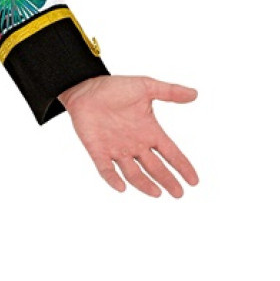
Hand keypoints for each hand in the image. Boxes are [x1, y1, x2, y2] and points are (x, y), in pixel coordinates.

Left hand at [59, 75, 198, 197]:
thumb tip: (194, 94)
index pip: (171, 153)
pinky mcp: (98, 151)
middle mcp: (136, 145)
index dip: (182, 166)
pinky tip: (121, 187)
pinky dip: (112, 179)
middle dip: (167, 180)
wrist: (85, 87)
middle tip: (178, 194)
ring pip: (133, 173)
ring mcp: (117, 150)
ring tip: (157, 193)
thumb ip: (170, 91)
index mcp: (149, 132)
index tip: (194, 181)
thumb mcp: (146, 86)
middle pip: (155, 168)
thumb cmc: (115, 87)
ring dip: (144, 184)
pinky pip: (106, 169)